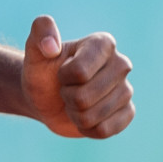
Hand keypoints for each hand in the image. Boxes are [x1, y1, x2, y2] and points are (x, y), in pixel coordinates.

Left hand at [20, 15, 134, 138]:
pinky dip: (87, 129)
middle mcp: (120, 64)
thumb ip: (40, 31)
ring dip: (76, 114)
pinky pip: (105, 130)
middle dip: (68, 98)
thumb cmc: (42, 71)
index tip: (62, 71)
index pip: (80, 72)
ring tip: (75, 102)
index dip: (64, 77)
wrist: (46, 98)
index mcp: (103, 43)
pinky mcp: (127, 112)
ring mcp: (126, 89)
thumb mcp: (35, 49)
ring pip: (93, 116)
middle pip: (85, 97)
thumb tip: (51, 46)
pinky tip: (86, 116)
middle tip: (67, 89)